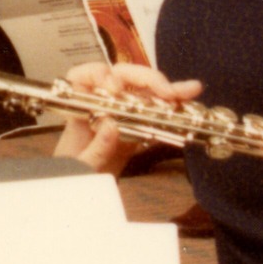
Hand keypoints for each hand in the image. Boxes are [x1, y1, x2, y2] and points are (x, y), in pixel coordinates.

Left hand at [51, 60, 196, 171]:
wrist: (80, 188)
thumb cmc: (73, 172)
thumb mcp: (80, 166)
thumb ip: (94, 149)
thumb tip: (111, 126)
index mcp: (79, 106)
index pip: (85, 76)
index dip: (100, 75)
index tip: (114, 88)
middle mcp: (102, 103)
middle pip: (123, 78)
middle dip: (147, 79)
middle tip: (166, 91)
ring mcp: (122, 112)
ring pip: (144, 93)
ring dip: (167, 91)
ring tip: (189, 91)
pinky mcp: (137, 127)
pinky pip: (155, 115)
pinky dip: (172, 112)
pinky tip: (188, 107)